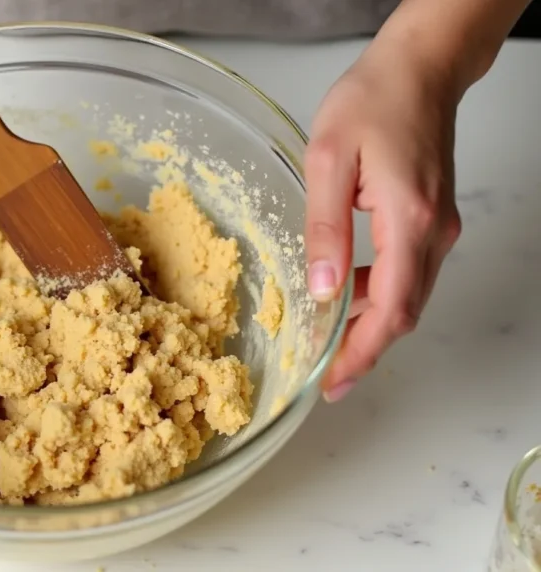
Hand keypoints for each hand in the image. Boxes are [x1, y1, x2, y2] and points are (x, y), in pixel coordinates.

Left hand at [304, 40, 462, 401]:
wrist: (418, 69)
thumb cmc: (371, 102)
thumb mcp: (328, 161)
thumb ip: (325, 228)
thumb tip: (324, 290)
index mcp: (409, 221)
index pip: (391, 309)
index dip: (362, 352)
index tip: (333, 381)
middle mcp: (434, 232)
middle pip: (404, 313)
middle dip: (365, 349)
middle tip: (326, 378)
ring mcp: (437, 227)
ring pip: (406, 296)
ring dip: (369, 324)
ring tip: (326, 343)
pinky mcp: (430, 219)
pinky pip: (406, 273)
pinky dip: (377, 294)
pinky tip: (344, 296)